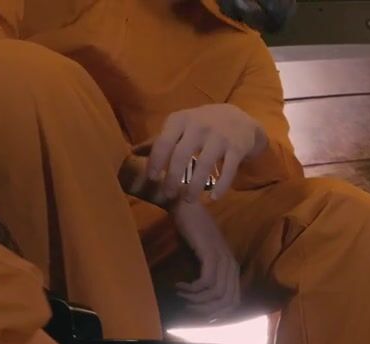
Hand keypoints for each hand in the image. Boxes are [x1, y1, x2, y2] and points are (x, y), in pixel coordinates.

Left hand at [136, 104, 264, 203]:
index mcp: (180, 120)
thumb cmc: (201, 124)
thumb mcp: (179, 126)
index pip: (164, 142)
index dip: (156, 161)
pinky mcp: (237, 148)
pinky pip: (228, 170)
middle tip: (168, 194)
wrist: (237, 117)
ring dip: (195, 185)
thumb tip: (132, 151)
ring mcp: (219, 137)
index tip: (151, 178)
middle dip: (173, 177)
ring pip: (205, 165)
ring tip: (188, 200)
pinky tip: (214, 198)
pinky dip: (221, 186)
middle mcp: (199, 127)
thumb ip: (159, 140)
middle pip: (182, 155)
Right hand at [172, 198, 241, 321]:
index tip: (200, 316)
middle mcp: (231, 265)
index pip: (234, 301)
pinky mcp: (211, 254)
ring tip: (181, 294)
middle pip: (228, 301)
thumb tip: (199, 300)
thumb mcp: (202, 259)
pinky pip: (206, 282)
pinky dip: (192, 288)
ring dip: (196, 299)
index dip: (219, 313)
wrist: (187, 207)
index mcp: (232, 269)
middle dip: (207, 310)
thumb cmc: (191, 233)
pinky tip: (180, 285)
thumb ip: (205, 276)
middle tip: (188, 307)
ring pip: (217, 294)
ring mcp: (223, 259)